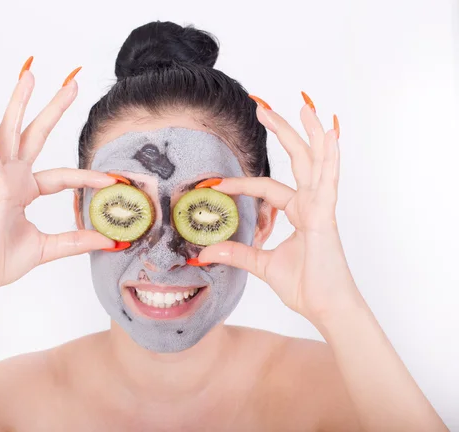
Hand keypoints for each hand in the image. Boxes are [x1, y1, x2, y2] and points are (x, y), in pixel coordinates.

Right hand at [0, 64, 116, 295]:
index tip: (114, 180)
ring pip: (12, 133)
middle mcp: (13, 178)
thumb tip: (107, 241)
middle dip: (53, 110)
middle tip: (72, 84)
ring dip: (20, 104)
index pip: (63, 177)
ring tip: (30, 76)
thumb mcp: (48, 248)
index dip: (89, 179)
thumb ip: (75, 241)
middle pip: (36, 136)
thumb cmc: (2, 261)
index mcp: (25, 190)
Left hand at [198, 95, 357, 321]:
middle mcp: (312, 204)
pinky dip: (330, 156)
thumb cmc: (304, 287)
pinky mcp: (326, 216)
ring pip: (315, 161)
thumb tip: (204, 252)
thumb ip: (236, 253)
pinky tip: (329, 134)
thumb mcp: (261, 265)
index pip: (266, 188)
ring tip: (301, 105)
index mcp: (299, 213)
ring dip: (307, 133)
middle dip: (282, 132)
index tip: (215, 183)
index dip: (241, 184)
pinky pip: (328, 180)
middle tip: (262, 107)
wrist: (326, 308)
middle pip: (298, 160)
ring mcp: (321, 207)